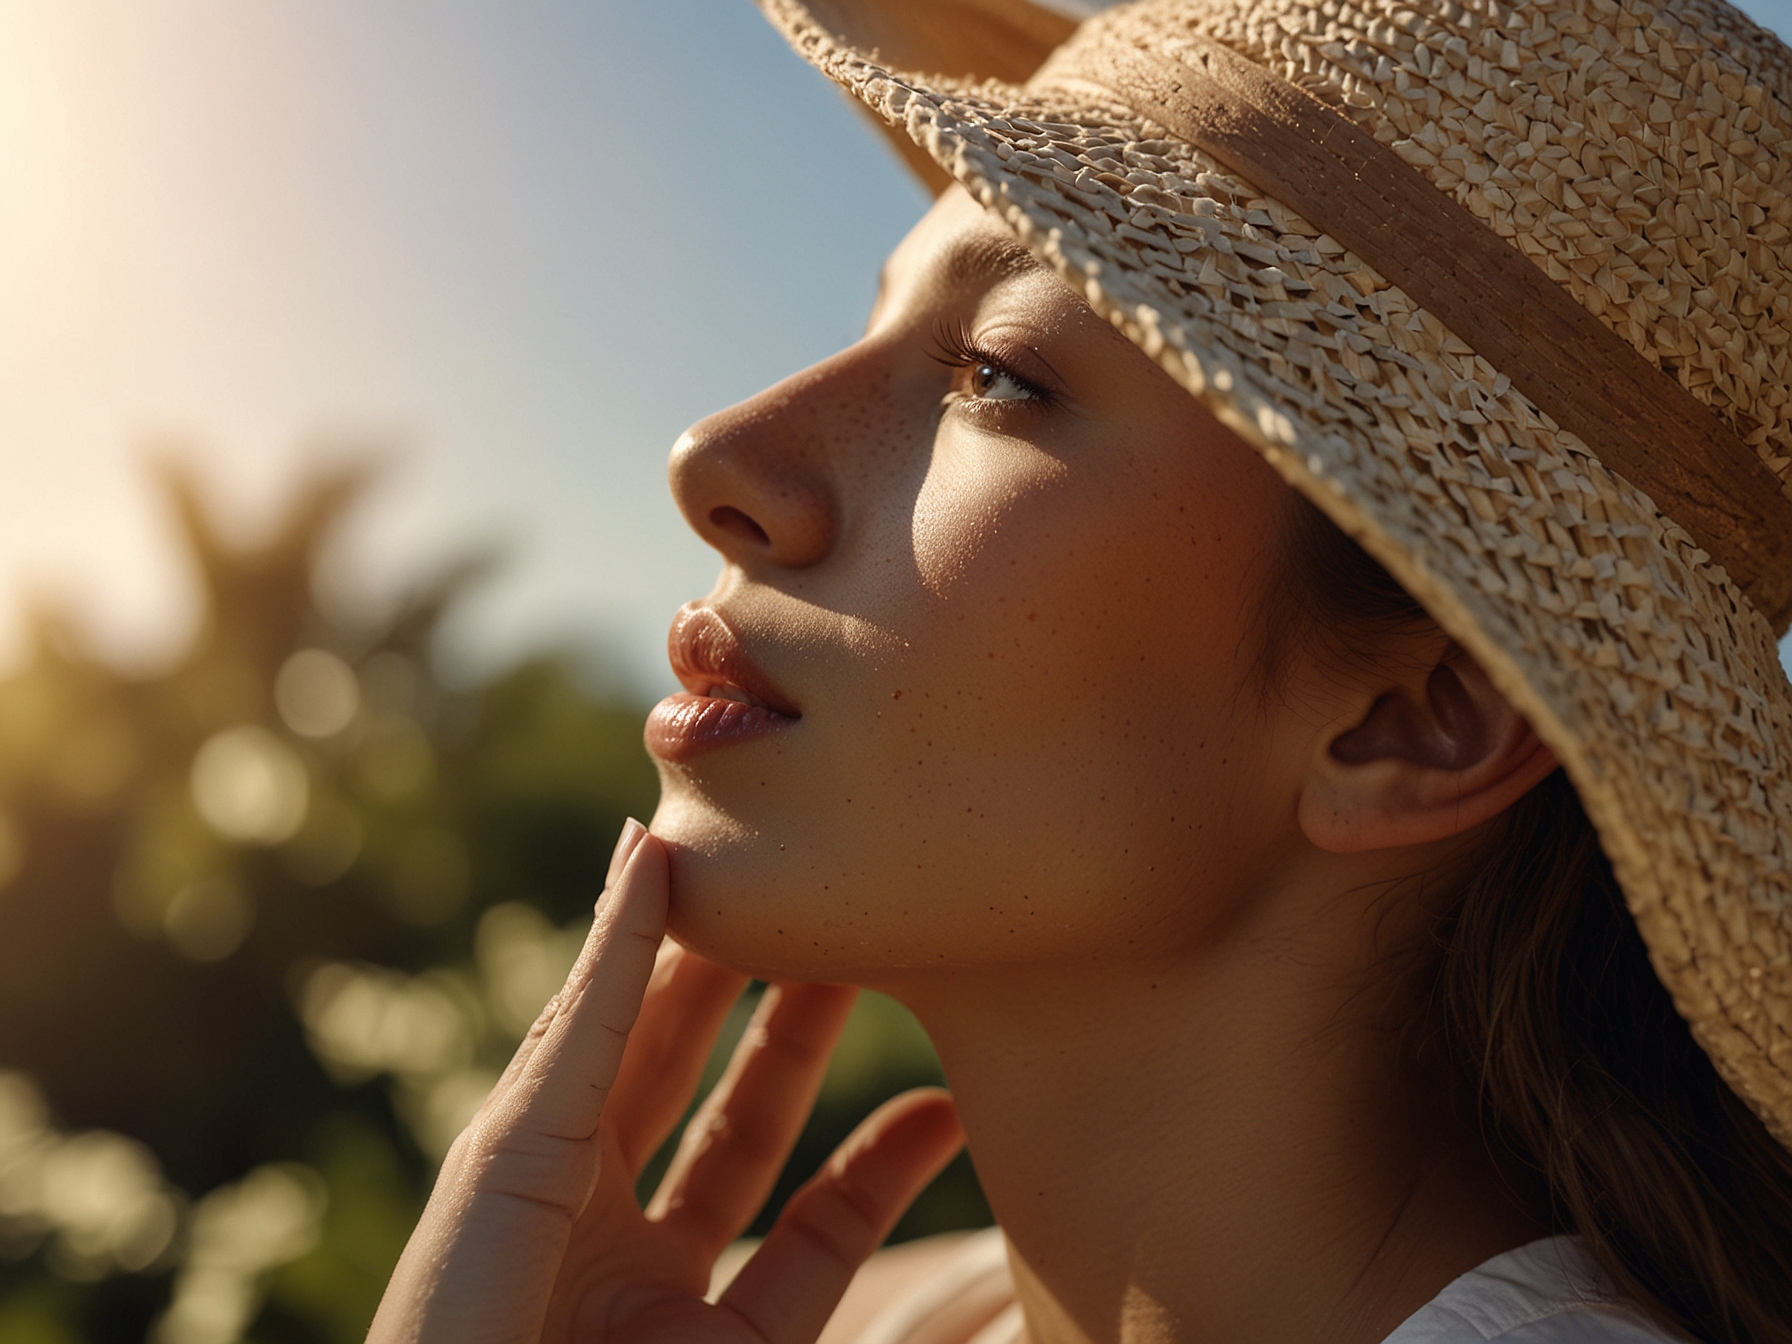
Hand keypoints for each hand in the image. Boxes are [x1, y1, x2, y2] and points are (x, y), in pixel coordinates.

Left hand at [368, 819, 965, 1343]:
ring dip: (818, 1058)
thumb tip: (643, 842)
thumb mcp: (525, 1140)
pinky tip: (940, 1113)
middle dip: (753, 980)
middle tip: (826, 888)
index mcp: (526, 1155)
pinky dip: (887, 1180)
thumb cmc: (464, 1307)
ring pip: (759, 1146)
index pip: (611, 1020)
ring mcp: (665, 1285)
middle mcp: (594, 1211)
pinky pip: (824, 1249)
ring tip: (890, 961)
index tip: (741, 853)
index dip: (673, 937)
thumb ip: (600, 1005)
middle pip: (684, 1068)